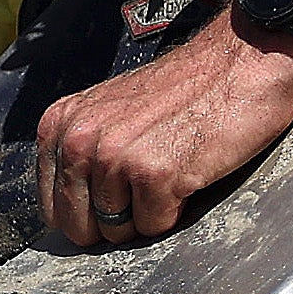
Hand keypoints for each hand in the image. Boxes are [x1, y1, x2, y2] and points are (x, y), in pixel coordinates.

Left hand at [36, 19, 292, 247]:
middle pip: (78, 226)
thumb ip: (85, 150)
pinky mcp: (154, 174)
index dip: (88, 213)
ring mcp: (114, 157)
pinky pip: (154, 226)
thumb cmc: (185, 89)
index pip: (52, 206)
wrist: (240, 61)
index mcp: (61, 123)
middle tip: (146, 188)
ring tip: (170, 171)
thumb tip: (73, 210)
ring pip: (117, 232)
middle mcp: (79, 139)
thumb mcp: (111, 110)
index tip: (117, 194)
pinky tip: (187, 174)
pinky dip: (175, 212)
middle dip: (113, 223)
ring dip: (147, 213)